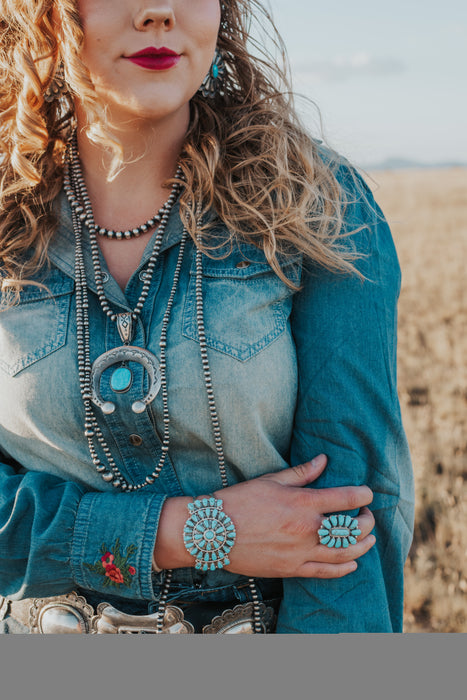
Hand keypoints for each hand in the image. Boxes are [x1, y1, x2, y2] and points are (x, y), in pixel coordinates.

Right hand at [212, 454, 374, 578]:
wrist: (213, 531)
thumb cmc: (240, 501)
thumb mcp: (271, 480)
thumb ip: (302, 473)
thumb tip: (324, 460)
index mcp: (303, 503)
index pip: (347, 499)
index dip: (364, 495)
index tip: (367, 493)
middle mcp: (307, 529)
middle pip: (352, 529)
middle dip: (366, 521)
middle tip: (366, 515)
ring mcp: (300, 552)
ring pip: (345, 554)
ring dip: (362, 545)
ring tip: (367, 538)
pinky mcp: (292, 569)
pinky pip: (326, 572)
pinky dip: (344, 568)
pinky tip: (352, 563)